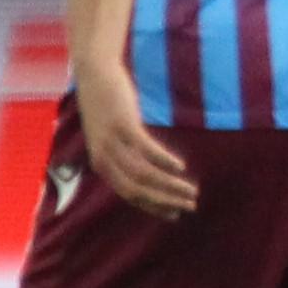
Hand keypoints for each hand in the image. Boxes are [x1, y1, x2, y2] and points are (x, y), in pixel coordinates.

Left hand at [72, 56, 197, 219]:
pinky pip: (146, 150)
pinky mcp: (123, 125)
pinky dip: (164, 161)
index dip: (154, 207)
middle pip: (137, 190)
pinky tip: (181, 166)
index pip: (129, 195)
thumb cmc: (106, 104)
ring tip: (192, 190)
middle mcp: (104, 157)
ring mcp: (113, 142)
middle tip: (190, 206)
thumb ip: (123, 152)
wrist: (95, 74)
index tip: (175, 214)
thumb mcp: (110, 133)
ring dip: (170, 186)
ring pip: (144, 174)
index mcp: (101, 164)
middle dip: (166, 201)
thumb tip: (145, 167)